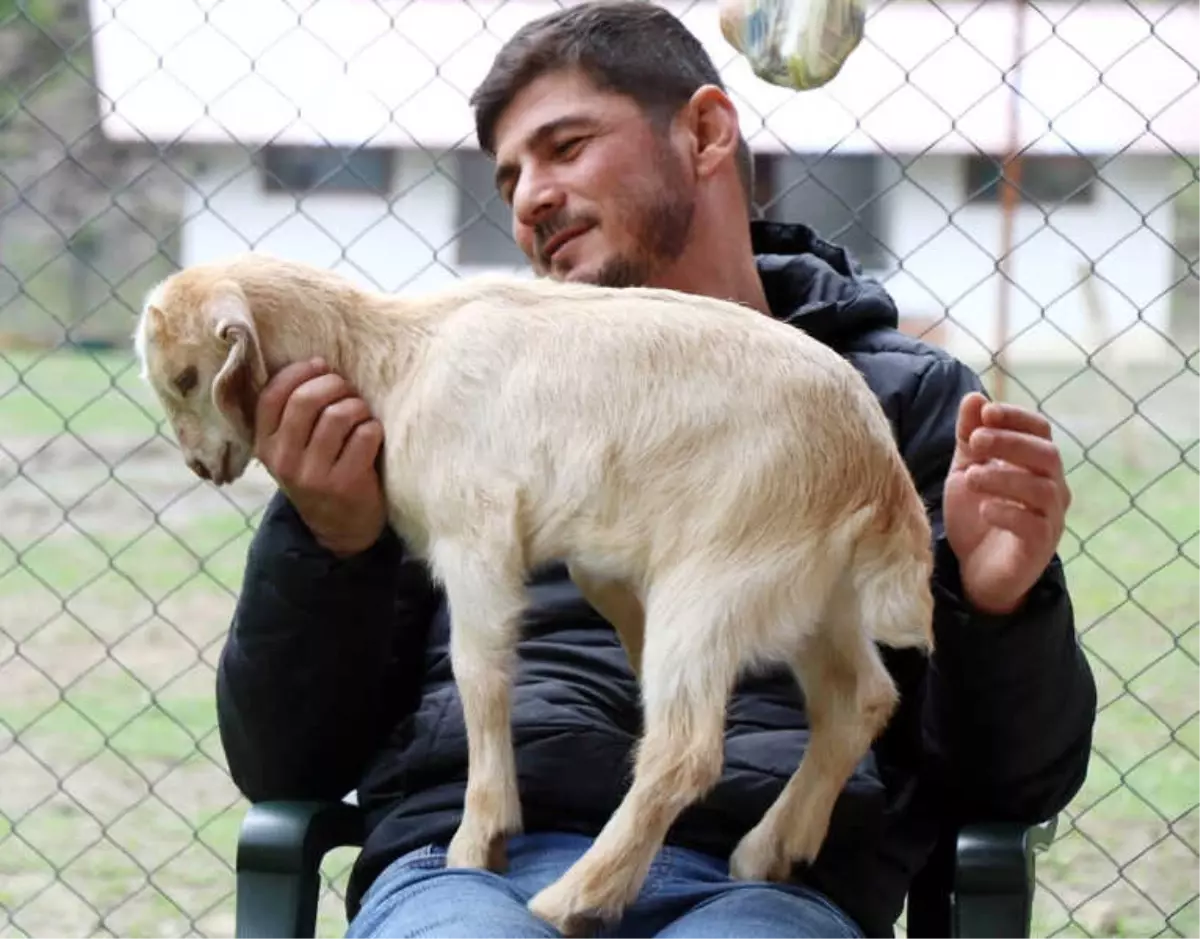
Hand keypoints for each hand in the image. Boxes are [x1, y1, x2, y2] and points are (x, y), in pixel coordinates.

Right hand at [255, 358, 386, 557]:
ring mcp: (313, 475)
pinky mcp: (345, 484)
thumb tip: (319, 363)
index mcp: (265, 445)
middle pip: (306, 400)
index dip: (298, 372)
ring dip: (357, 406)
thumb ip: (294, 414)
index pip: (272, 396)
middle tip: (347, 390)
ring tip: (361, 415)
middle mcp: (283, 460)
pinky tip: (372, 435)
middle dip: (334, 385)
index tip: (321, 367)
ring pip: (338, 415)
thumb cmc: (320, 472)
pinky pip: (364, 435)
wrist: (339, 528)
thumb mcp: (292, 449)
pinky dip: (373, 427)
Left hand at [943, 391, 1070, 615]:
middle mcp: (1052, 488)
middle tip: (976, 442)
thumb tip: (973, 398)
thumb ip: (970, 439)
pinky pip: (1035, 526)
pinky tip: (985, 509)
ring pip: (1043, 489)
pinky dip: (1008, 513)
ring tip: (970, 477)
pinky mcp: (1040, 548)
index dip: (1016, 418)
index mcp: (1035, 465)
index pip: (1040, 431)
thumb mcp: (966, 471)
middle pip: (1047, 455)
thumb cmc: (977, 516)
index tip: (985, 411)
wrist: (975, 571)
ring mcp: (1050, 519)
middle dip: (1010, 443)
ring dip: (1004, 477)